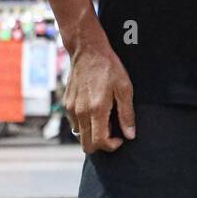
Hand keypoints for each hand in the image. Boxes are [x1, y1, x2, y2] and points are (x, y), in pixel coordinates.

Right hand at [63, 35, 134, 153]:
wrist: (87, 51)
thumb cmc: (109, 68)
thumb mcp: (125, 88)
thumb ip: (127, 114)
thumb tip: (130, 135)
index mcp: (96, 109)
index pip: (99, 142)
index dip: (112, 146)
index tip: (120, 138)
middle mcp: (80, 112)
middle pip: (86, 145)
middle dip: (101, 144)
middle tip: (113, 132)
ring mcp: (71, 109)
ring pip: (79, 136)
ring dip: (92, 135)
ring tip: (104, 120)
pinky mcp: (66, 104)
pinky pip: (74, 124)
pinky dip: (85, 125)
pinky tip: (95, 112)